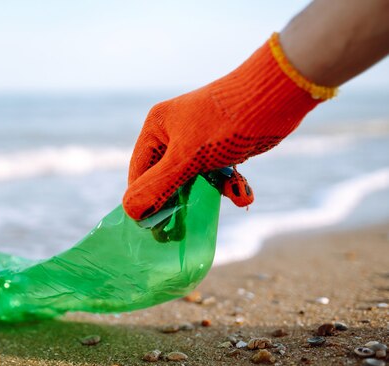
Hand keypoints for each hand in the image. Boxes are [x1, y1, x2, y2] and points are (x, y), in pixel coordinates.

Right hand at [123, 36, 323, 220]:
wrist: (276, 95)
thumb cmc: (225, 124)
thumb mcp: (185, 159)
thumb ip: (156, 187)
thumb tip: (129, 211)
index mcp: (156, 128)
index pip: (139, 172)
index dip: (143, 199)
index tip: (154, 227)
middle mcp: (174, 133)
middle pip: (165, 178)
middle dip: (178, 201)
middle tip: (181, 229)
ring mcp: (199, 140)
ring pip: (193, 179)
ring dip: (209, 194)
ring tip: (226, 200)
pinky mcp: (222, 147)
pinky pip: (217, 175)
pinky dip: (229, 186)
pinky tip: (244, 193)